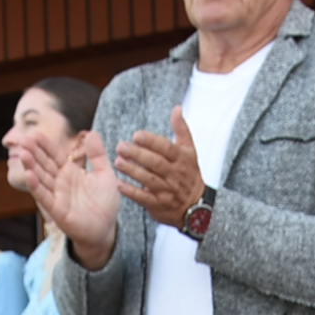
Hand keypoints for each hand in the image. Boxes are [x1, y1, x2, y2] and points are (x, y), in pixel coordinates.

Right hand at [20, 126, 123, 271]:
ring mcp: (57, 195)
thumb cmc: (105, 203)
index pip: (55, 154)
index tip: (35, 133)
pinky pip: (44, 197)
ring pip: (41, 178)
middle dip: (34, 152)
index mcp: (70, 171)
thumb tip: (92, 133)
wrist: (105, 228)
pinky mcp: (57, 210)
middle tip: (23, 139)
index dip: (46, 145)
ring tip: (23, 154)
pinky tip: (29, 175)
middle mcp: (60, 182)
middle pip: (44, 164)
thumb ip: (98, 155)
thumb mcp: (105, 174)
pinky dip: (36, 186)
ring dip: (31, 167)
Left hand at [114, 110, 206, 233]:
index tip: (137, 135)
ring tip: (118, 162)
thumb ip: (181, 129)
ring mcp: (167, 191)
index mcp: (182, 159)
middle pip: (156, 163)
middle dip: (138, 155)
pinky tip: (119, 184)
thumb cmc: (189, 174)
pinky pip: (144, 198)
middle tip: (121, 147)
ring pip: (149, 180)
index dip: (152, 142)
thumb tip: (177, 108)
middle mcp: (175, 175)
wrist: (195, 206)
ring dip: (132, 171)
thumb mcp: (189, 151)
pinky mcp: (159, 205)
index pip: (167, 148)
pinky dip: (131, 192)